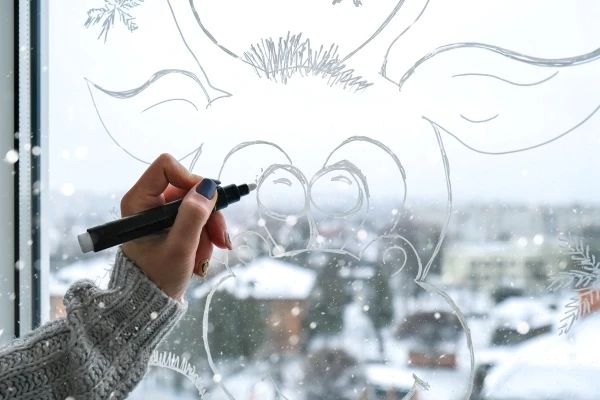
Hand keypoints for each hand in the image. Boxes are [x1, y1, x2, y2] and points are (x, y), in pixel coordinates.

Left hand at [120, 154, 231, 299]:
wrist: (150, 303)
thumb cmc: (157, 277)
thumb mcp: (179, 248)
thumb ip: (193, 216)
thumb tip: (208, 188)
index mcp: (139, 202)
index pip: (167, 167)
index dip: (190, 179)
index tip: (206, 200)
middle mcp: (148, 203)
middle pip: (189, 188)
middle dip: (208, 213)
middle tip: (220, 239)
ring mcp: (161, 214)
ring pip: (197, 205)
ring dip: (209, 229)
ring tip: (208, 254)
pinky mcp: (171, 224)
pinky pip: (197, 219)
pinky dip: (205, 235)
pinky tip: (202, 255)